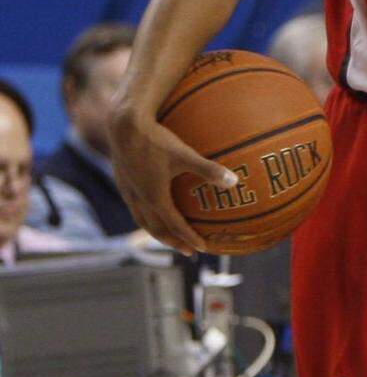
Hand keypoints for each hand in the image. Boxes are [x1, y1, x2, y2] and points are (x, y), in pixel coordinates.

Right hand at [109, 103, 237, 255]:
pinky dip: (145, 215)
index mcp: (155, 197)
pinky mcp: (122, 180)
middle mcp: (139, 199)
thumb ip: (209, 170)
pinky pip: (134, 206)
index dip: (189, 238)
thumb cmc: (156, 139)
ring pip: (141, 220)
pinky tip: (151, 207)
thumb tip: (234, 181)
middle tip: (187, 251)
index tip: (202, 249)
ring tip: (168, 236)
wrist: (123, 125)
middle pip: (156, 229)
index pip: (174, 225)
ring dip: (157, 231)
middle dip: (173, 242)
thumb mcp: (185, 155)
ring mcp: (128, 191)